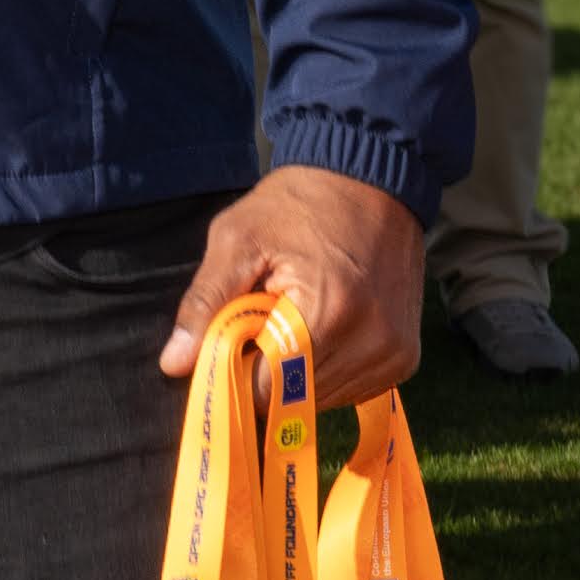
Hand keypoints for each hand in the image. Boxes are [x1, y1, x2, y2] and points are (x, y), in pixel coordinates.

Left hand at [163, 164, 426, 407]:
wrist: (370, 179)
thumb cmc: (297, 205)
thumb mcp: (238, 239)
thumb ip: (205, 303)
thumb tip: (173, 364)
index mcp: (330, 314)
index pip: (269, 390)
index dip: (237, 373)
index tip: (224, 345)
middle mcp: (373, 344)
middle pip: (297, 399)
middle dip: (267, 371)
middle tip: (259, 320)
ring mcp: (395, 356)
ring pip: (324, 400)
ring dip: (298, 372)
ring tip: (292, 317)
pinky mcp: (406, 359)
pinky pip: (353, 388)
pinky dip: (326, 370)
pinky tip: (319, 329)